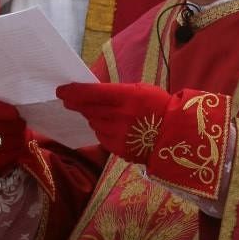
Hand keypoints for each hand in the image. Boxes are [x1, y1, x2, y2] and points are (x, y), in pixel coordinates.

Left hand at [58, 82, 231, 199]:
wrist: (176, 136)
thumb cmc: (160, 107)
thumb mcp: (141, 90)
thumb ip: (118, 92)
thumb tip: (93, 92)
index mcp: (127, 97)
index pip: (92, 93)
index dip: (74, 92)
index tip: (62, 90)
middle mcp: (119, 116)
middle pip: (88, 109)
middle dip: (76, 103)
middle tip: (67, 99)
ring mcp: (118, 134)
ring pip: (94, 123)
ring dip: (92, 116)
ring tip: (100, 112)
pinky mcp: (118, 149)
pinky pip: (101, 136)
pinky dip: (102, 129)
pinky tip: (111, 126)